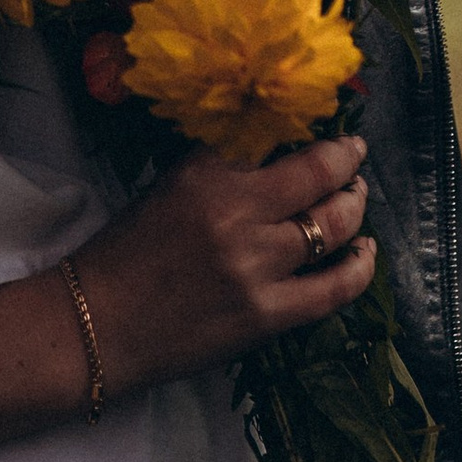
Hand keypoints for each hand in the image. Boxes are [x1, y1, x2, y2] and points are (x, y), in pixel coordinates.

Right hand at [74, 134, 374, 397]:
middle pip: (316, 177)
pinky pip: (333, 288)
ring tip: (357, 199)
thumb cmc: (123, 256)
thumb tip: (277, 155)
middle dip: (345, 163)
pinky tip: (367, 252)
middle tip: (353, 159)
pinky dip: (360, 267)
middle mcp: (234, 213)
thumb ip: (220, 170)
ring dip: (354, 208)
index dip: (310, 135)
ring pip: (333, 227)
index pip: (276, 142)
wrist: (95, 326)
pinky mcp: (266, 315)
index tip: (329, 134)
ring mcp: (254, 266)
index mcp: (203, 173)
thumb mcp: (167, 190)